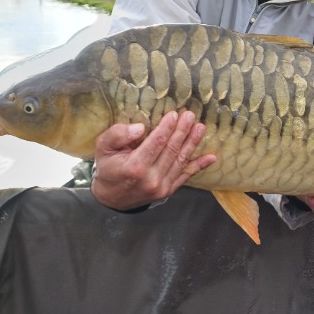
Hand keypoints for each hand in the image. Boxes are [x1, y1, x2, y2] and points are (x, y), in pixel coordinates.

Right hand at [91, 111, 215, 210]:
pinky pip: (186, 176)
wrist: (110, 199)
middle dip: (182, 131)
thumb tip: (140, 127)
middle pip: (171, 150)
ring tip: (200, 128)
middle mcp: (151, 178)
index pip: (156, 143)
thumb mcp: (102, 148)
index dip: (167, 128)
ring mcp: (161, 187)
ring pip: (181, 161)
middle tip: (191, 116)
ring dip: (192, 143)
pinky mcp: (168, 191)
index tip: (174, 114)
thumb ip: (117, 135)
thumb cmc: (107, 168)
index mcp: (135, 167)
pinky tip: (211, 157)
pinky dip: (199, 166)